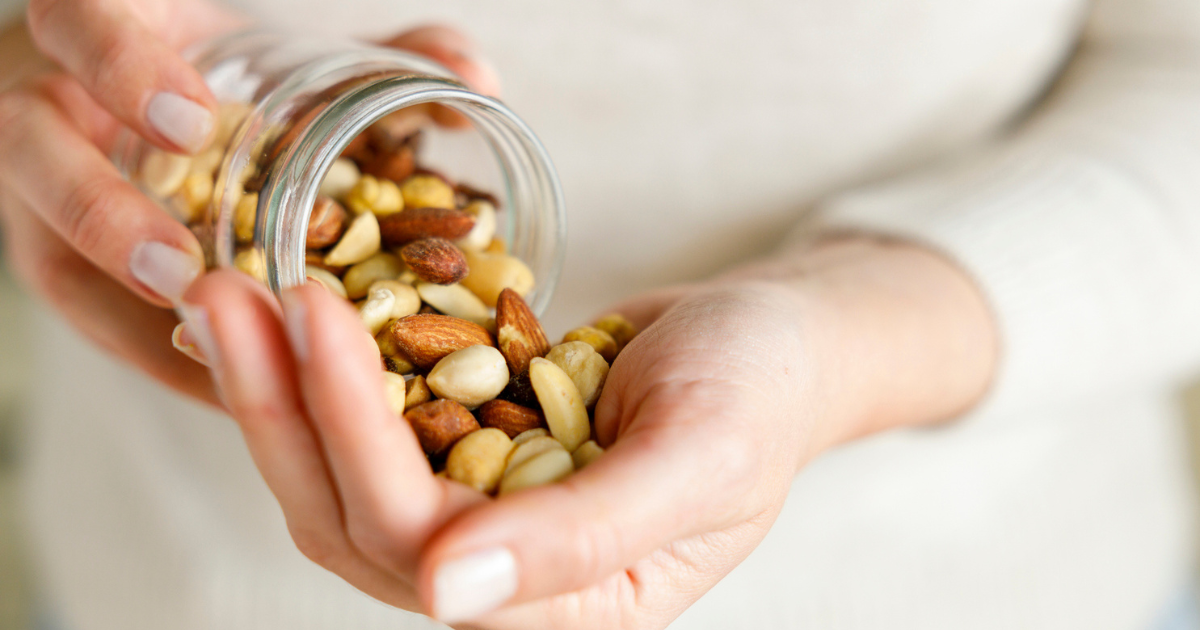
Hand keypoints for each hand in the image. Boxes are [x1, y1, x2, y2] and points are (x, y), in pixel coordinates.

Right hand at [0, 0, 498, 404]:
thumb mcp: (274, 54)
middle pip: (34, 157)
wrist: (112, 101)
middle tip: (183, 269)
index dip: (124, 69)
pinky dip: (171, 360)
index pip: (80, 29)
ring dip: (139, 321)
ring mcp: (37, 201)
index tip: (193, 120)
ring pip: (51, 258)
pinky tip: (242, 396)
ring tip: (218, 357)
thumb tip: (476, 84)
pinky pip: (100, 324)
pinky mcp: (61, 272)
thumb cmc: (209, 74)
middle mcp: (46, 117)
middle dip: (102, 213)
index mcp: (91, 35)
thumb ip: (375, 61)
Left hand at [180, 237, 996, 628]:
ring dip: (278, 388)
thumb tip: (447, 593)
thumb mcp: (701, 457)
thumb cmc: (761, 395)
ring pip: (338, 475)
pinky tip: (281, 311)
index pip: (419, 542)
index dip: (351, 433)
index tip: (313, 312)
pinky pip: (369, 428)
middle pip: (348, 514)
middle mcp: (506, 577)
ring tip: (230, 291)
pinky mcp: (462, 457)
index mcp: (567, 604)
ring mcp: (478, 515)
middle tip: (226, 291)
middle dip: (281, 406)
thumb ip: (586, 534)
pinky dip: (319, 373)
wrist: (773, 341)